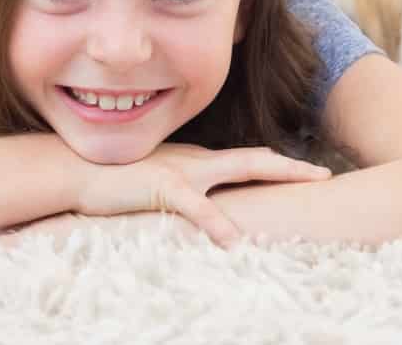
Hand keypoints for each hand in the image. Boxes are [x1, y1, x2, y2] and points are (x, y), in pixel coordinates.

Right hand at [72, 142, 330, 246]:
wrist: (75, 169)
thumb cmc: (112, 182)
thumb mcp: (153, 185)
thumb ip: (178, 194)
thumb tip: (198, 211)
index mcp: (195, 162)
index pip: (246, 160)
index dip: (277, 164)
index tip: (307, 170)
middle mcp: (196, 161)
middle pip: (255, 159)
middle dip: (292, 166)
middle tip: (326, 174)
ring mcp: (183, 171)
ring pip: (239, 170)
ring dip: (274, 178)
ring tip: (305, 184)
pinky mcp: (164, 188)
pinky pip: (197, 206)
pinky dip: (218, 223)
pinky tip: (235, 242)